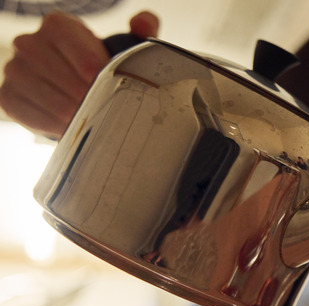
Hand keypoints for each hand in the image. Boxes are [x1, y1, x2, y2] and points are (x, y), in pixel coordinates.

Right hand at [0, 11, 158, 137]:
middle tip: (105, 108)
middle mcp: (30, 43)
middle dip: (87, 95)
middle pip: (60, 74)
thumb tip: (143, 23)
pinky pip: (29, 113)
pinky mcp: (9, 97)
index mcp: (58, 26)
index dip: (97, 70)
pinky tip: (71, 127)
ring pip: (45, 95)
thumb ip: (142, 28)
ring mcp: (16, 70)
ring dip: (72, 112)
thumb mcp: (126, 45)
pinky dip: (53, 124)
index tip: (111, 85)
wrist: (79, 92)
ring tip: (91, 118)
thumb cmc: (103, 66)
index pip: (77, 47)